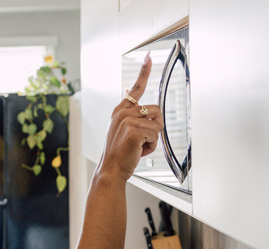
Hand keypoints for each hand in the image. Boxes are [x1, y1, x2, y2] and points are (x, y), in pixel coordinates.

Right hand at [99, 53, 162, 180]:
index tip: (148, 58)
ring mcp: (127, 120)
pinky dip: (151, 146)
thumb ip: (131, 116)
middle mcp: (123, 113)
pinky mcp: (133, 130)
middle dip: (155, 127)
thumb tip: (138, 101)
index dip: (144, 72)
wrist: (110, 169)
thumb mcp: (122, 130)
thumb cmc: (118, 153)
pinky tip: (138, 150)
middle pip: (156, 110)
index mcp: (120, 110)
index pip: (135, 88)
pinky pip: (155, 135)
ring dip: (153, 138)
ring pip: (157, 124)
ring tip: (138, 146)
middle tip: (142, 140)